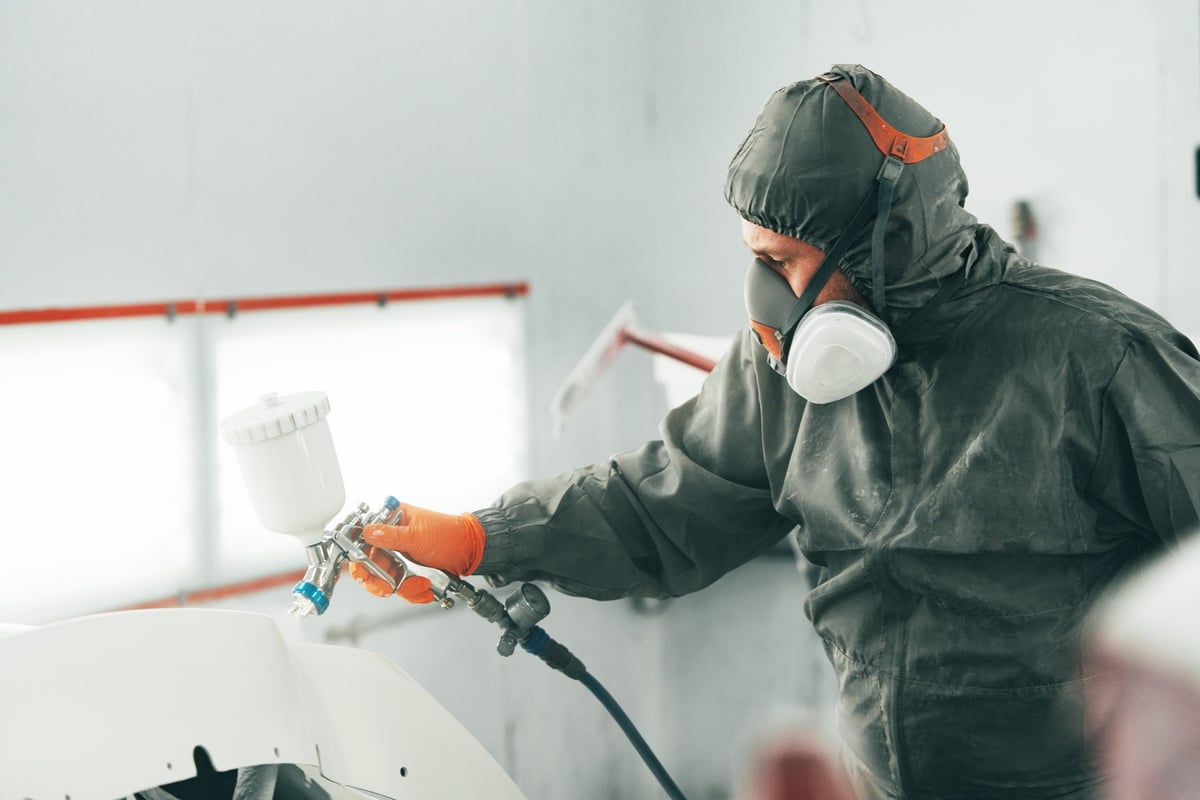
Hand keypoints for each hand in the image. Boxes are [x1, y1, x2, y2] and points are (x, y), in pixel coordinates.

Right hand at [349, 502, 485, 602]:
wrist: (471, 552)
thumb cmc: (450, 534)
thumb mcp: (417, 535)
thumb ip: (390, 535)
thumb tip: (368, 532)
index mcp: (392, 519)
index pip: (363, 537)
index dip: (358, 555)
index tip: (362, 572)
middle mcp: (392, 537)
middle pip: (369, 563)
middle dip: (380, 579)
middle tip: (387, 588)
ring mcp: (399, 554)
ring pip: (384, 579)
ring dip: (403, 587)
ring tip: (420, 584)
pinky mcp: (408, 570)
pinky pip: (400, 586)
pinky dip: (412, 591)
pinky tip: (424, 587)